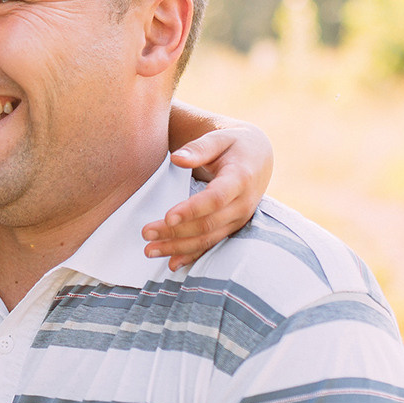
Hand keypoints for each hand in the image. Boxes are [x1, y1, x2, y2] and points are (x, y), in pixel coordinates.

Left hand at [144, 123, 272, 268]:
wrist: (257, 157)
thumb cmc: (234, 145)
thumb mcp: (220, 138)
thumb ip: (199, 147)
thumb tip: (177, 158)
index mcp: (240, 178)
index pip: (216, 199)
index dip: (192, 210)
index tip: (168, 217)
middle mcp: (242, 204)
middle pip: (208, 223)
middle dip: (176, 232)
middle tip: (146, 233)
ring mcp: (238, 219)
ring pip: (208, 239)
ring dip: (178, 247)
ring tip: (150, 250)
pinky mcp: (232, 228)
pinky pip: (212, 245)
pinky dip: (192, 256)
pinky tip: (172, 264)